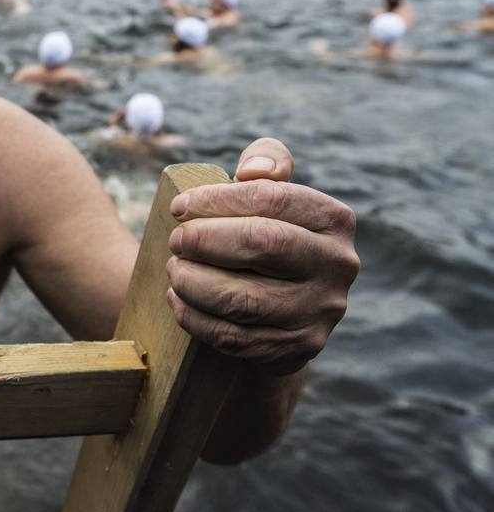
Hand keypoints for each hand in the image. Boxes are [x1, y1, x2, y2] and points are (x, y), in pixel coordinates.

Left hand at [165, 139, 358, 374]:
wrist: (284, 309)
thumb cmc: (267, 235)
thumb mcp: (272, 194)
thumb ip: (267, 163)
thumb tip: (256, 169)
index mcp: (334, 219)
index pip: (271, 197)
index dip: (216, 199)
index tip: (178, 207)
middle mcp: (338, 264)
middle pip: (262, 243)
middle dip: (204, 239)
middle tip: (176, 240)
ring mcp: (321, 311)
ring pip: (244, 299)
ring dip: (194, 283)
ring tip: (174, 271)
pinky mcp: (299, 348)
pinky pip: (235, 336)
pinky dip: (196, 318)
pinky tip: (178, 301)